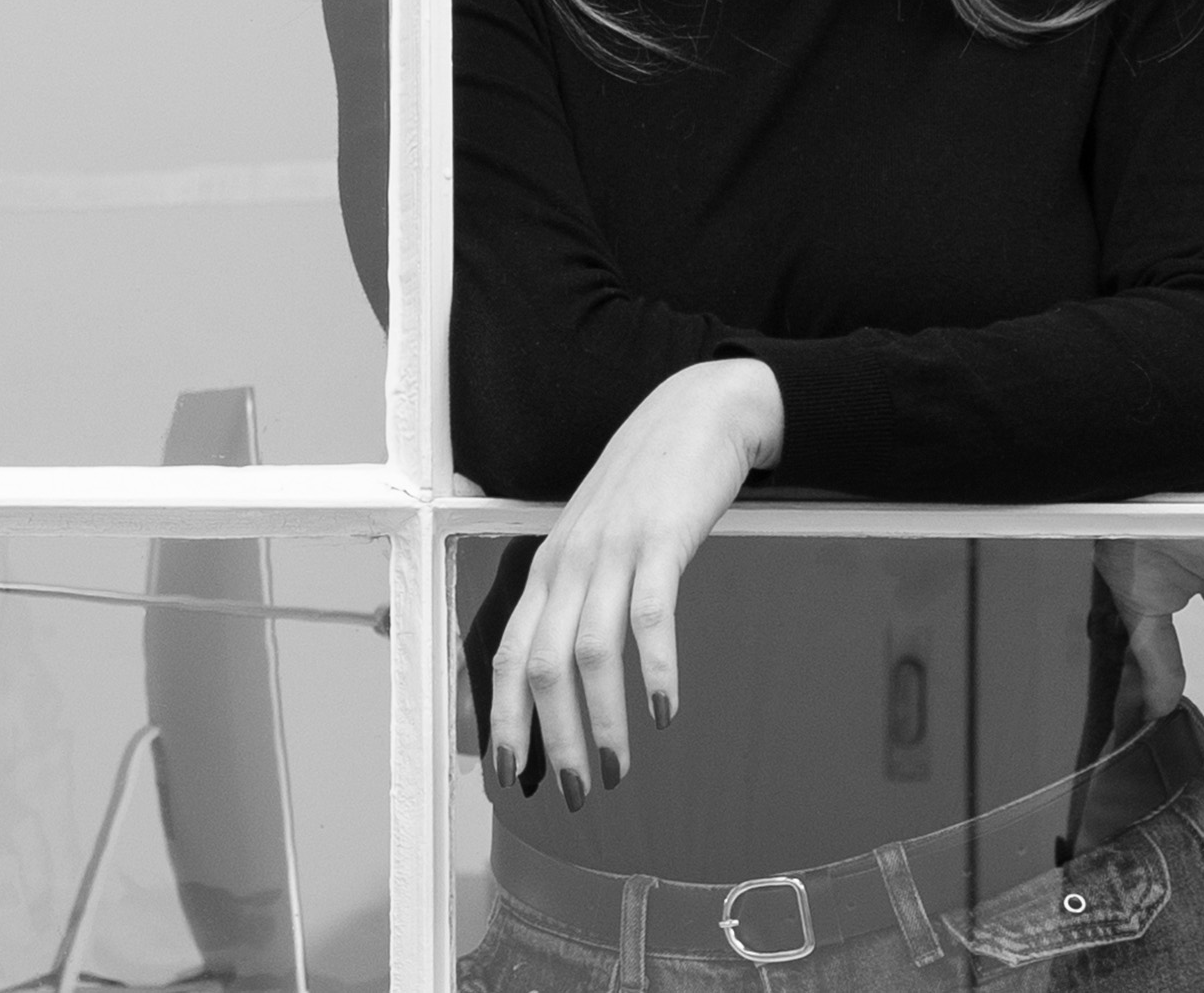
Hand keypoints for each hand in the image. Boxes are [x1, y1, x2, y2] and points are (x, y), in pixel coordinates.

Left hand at [487, 359, 781, 806]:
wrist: (698, 409)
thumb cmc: (648, 481)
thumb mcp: (598, 535)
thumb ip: (581, 591)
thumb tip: (568, 667)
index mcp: (551, 564)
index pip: (510, 651)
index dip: (505, 716)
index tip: (510, 775)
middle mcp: (571, 559)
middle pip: (542, 664)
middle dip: (553, 739)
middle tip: (575, 795)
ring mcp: (614, 547)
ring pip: (589, 651)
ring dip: (602, 721)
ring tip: (617, 772)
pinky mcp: (662, 538)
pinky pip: (650, 615)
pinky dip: (653, 669)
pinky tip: (664, 711)